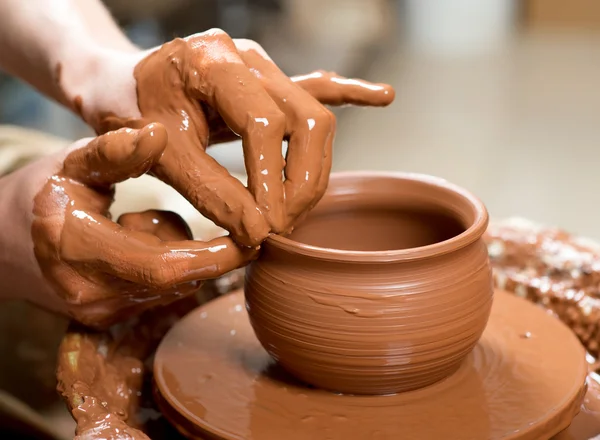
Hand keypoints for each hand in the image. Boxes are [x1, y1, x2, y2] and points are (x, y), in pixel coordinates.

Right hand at [23, 124, 254, 327]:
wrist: (2, 245)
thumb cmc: (41, 195)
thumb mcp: (73, 163)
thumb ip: (115, 151)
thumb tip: (159, 133)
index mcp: (76, 247)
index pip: (163, 265)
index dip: (214, 256)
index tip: (253, 237)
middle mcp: (87, 292)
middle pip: (174, 281)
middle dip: (215, 258)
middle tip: (246, 232)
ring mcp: (97, 311)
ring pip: (171, 287)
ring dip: (186, 257)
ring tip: (147, 220)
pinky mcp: (107, 318)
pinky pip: (158, 294)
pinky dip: (168, 267)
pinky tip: (139, 242)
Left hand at [76, 29, 393, 245]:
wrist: (113, 82)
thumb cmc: (124, 112)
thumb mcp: (159, 157)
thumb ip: (212, 194)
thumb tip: (259, 235)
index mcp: (214, 62)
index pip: (266, 124)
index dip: (273, 180)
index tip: (266, 227)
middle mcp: (246, 57)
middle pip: (307, 120)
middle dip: (303, 182)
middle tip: (282, 227)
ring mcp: (262, 67)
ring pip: (315, 118)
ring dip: (314, 171)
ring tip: (294, 213)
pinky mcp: (268, 82)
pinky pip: (316, 88)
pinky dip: (348, 96)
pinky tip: (381, 97)